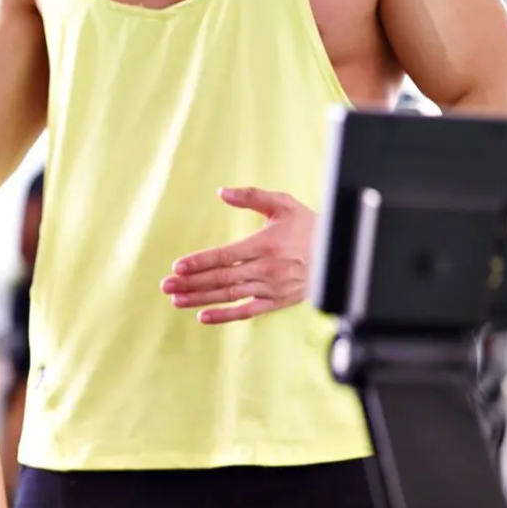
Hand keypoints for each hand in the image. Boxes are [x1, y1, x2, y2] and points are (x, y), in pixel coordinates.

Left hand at [161, 187, 314, 323]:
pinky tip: (202, 316)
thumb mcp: (282, 204)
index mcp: (266, 244)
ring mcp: (271, 288)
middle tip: (166, 285)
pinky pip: (247, 312)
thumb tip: (221, 191)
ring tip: (176, 300)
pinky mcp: (276, 302)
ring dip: (200, 298)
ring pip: (229, 295)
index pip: (226, 255)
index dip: (201, 262)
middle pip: (222, 277)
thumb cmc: (307, 225)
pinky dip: (224, 316)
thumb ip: (251, 196)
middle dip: (191, 282)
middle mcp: (267, 268)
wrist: (340, 253)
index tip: (178, 266)